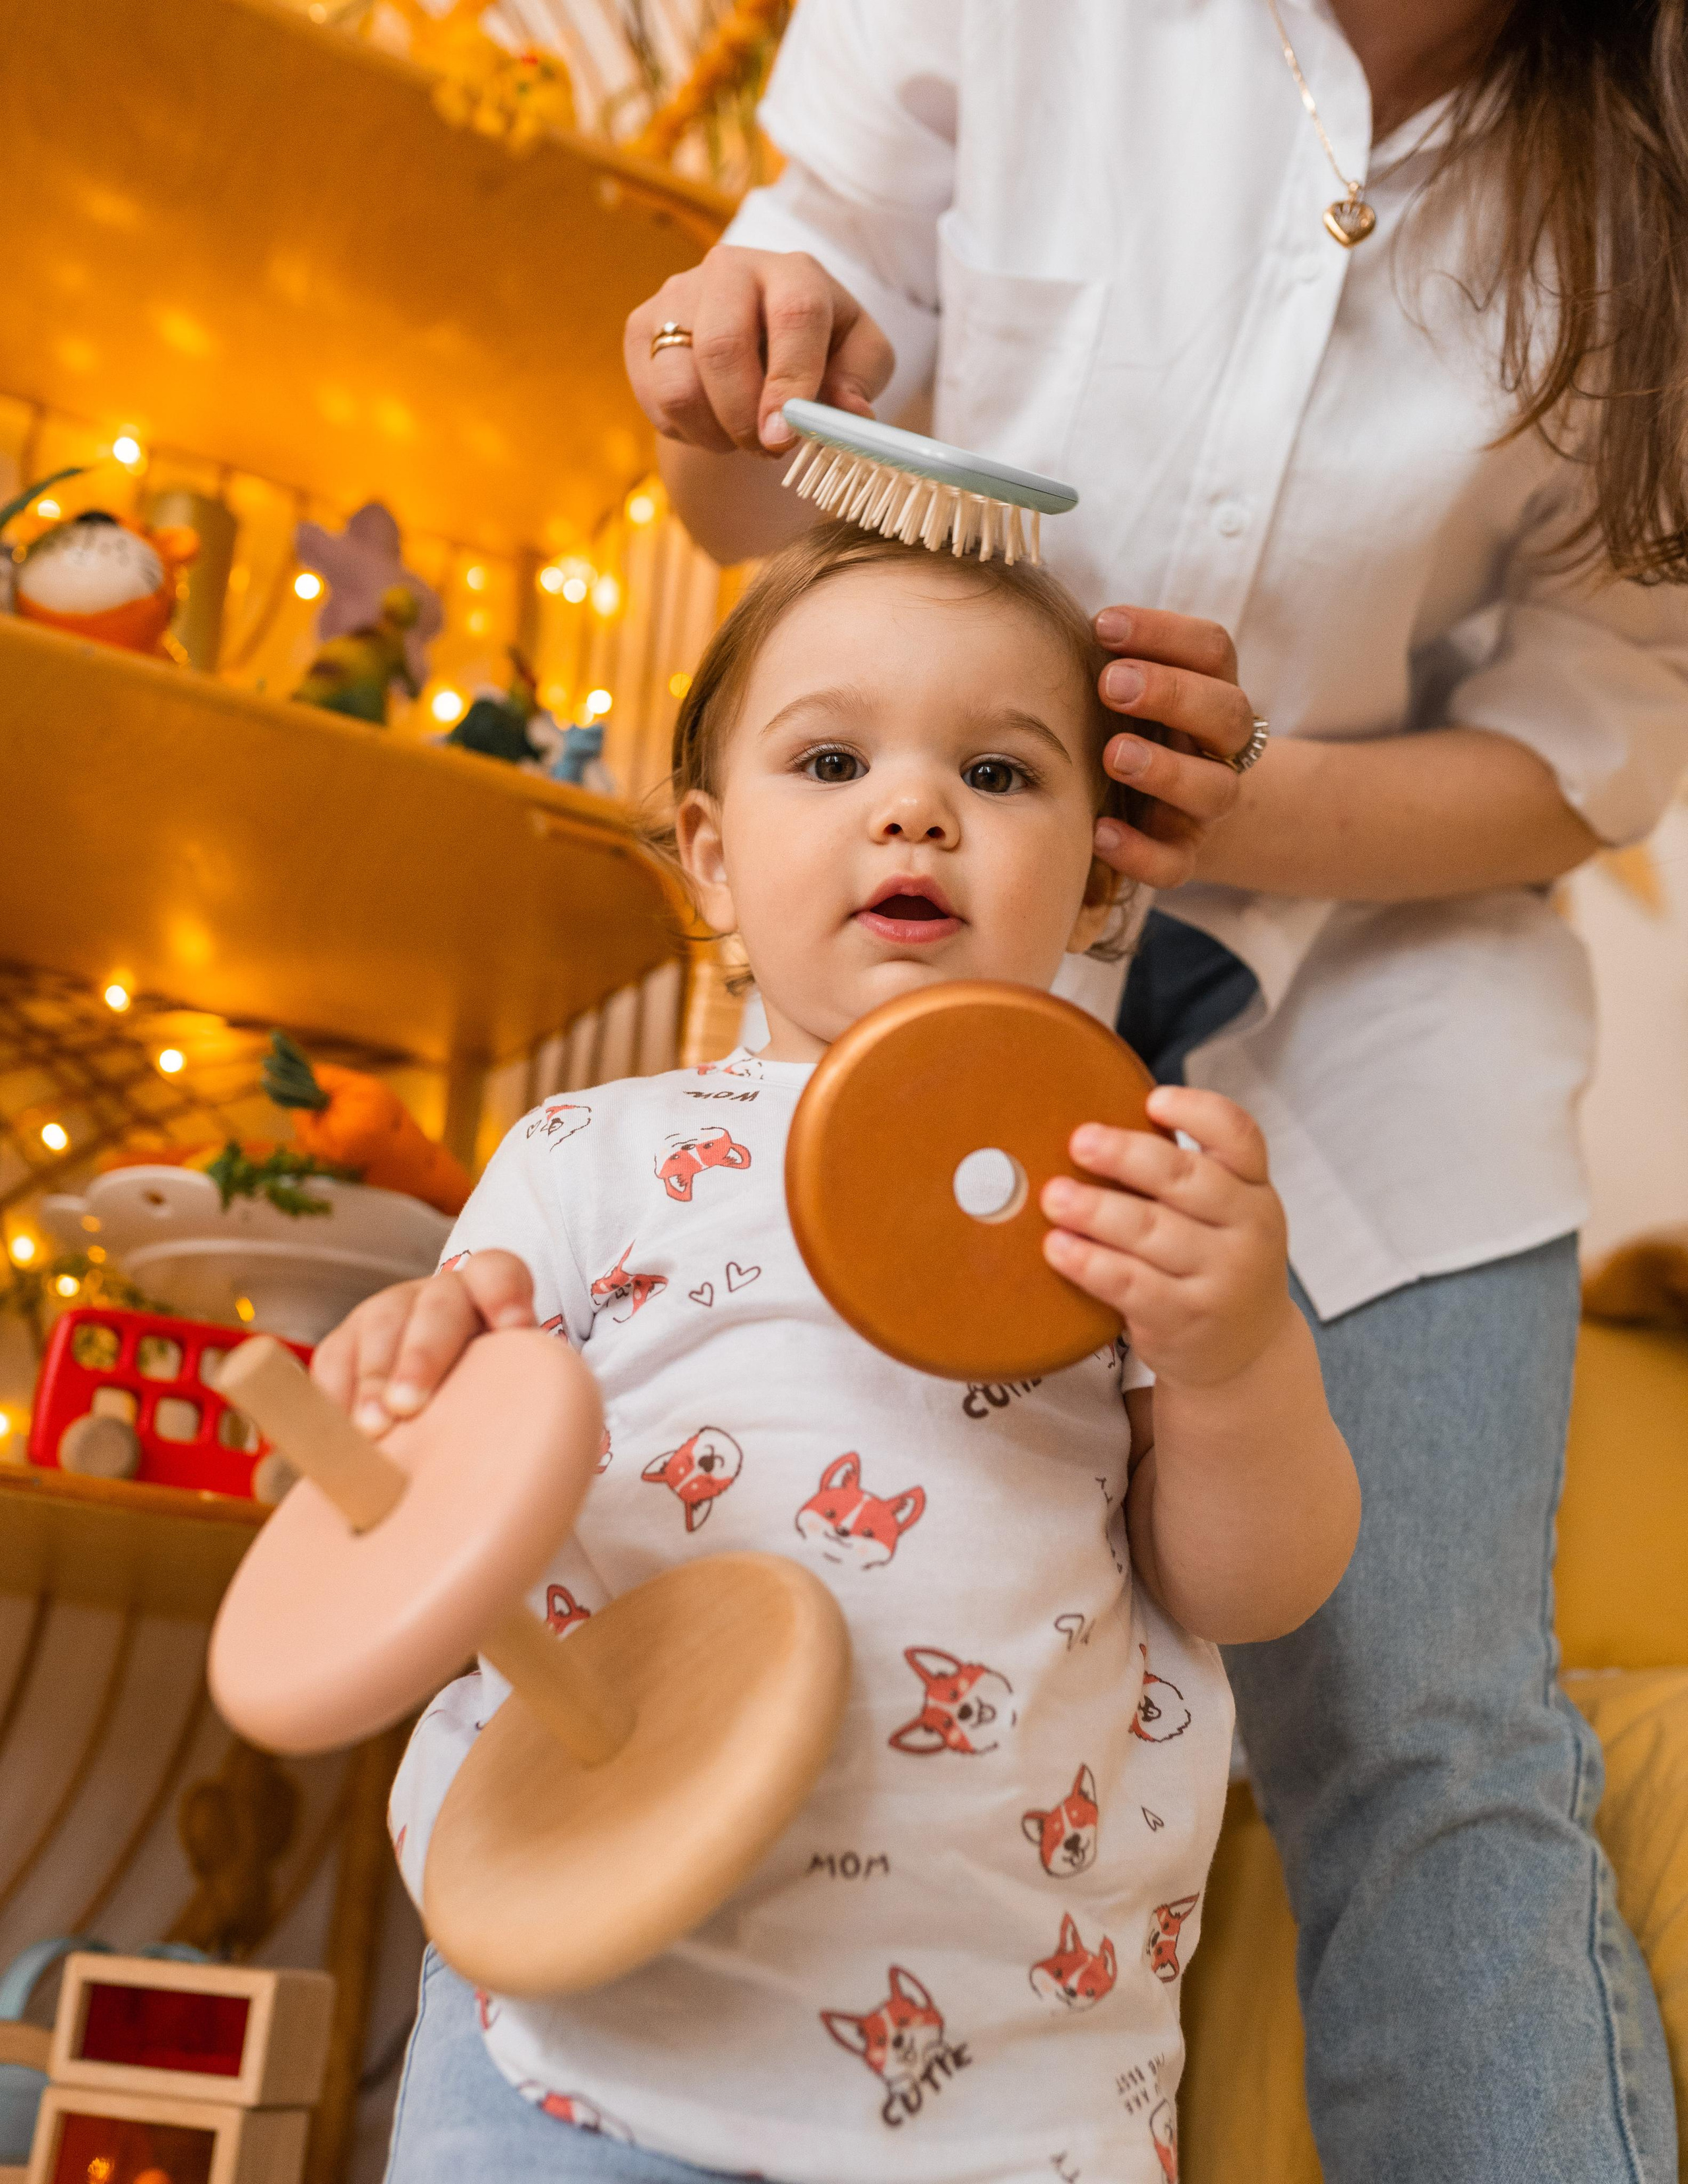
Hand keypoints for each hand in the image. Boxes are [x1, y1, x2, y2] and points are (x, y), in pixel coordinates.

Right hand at [310, 1250, 536, 1434]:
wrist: (446, 1403)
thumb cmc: (493, 1394)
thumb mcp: (516, 1383)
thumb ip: (524, 1390)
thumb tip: (537, 1433)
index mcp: (489, 1294)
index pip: (499, 1272)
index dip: (507, 1293)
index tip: (517, 1328)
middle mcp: (437, 1296)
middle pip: (434, 1309)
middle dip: (421, 1355)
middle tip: (411, 1406)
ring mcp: (386, 1313)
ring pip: (378, 1329)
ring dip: (372, 1381)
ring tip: (373, 1429)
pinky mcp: (345, 1343)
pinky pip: (332, 1360)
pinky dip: (332, 1396)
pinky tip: (337, 1432)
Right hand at [625, 245, 893, 457]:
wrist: (758, 339)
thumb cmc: (818, 348)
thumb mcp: (858, 358)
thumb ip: (861, 381)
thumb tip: (852, 414)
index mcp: (793, 272)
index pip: (793, 316)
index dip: (790, 382)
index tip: (784, 436)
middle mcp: (729, 269)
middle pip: (722, 347)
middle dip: (744, 418)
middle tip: (767, 451)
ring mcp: (677, 294)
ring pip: (679, 383)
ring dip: (714, 433)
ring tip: (741, 438)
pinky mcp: (641, 325)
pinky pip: (654, 398)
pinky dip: (686, 430)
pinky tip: (712, 423)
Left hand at [1039, 1086, 1292, 1386]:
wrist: (1245, 1351)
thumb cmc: (1216, 1263)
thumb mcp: (1224, 1214)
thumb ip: (1182, 1176)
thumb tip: (1098, 1132)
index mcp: (1254, 1189)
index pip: (1239, 1136)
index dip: (1197, 1111)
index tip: (1153, 1099)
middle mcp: (1248, 1230)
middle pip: (1186, 1180)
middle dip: (1126, 1156)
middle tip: (1080, 1141)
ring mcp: (1221, 1278)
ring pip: (1152, 1232)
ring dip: (1096, 1210)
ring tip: (1054, 1196)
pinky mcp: (1186, 1318)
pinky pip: (1130, 1284)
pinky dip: (1089, 1262)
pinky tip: (1058, 1247)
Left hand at [1090, 608, 1256, 890]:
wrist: (1141, 810)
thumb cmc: (1116, 727)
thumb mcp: (1115, 689)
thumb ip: (1098, 659)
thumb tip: (1035, 620)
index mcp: (1209, 690)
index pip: (1212, 651)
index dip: (1166, 633)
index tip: (1103, 625)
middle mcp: (1218, 746)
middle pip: (1228, 713)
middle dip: (1172, 694)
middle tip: (1110, 684)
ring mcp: (1205, 805)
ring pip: (1214, 789)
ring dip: (1165, 769)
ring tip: (1113, 754)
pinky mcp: (1182, 854)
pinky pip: (1174, 863)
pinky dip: (1140, 851)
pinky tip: (1099, 832)